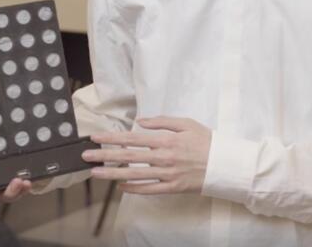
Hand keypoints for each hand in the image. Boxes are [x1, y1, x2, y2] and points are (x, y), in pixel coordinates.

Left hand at [82, 116, 211, 194]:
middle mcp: (163, 157)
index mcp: (166, 140)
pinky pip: (149, 189)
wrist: (225, 164)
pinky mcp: (172, 188)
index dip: (112, 138)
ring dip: (113, 174)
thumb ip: (162, 121)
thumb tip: (141, 121)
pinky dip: (133, 189)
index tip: (96, 138)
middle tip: (86, 157)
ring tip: (96, 173)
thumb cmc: (207, 141)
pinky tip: (120, 187)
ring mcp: (167, 174)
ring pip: (134, 175)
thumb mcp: (186, 123)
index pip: (132, 138)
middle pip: (128, 157)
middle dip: (104, 156)